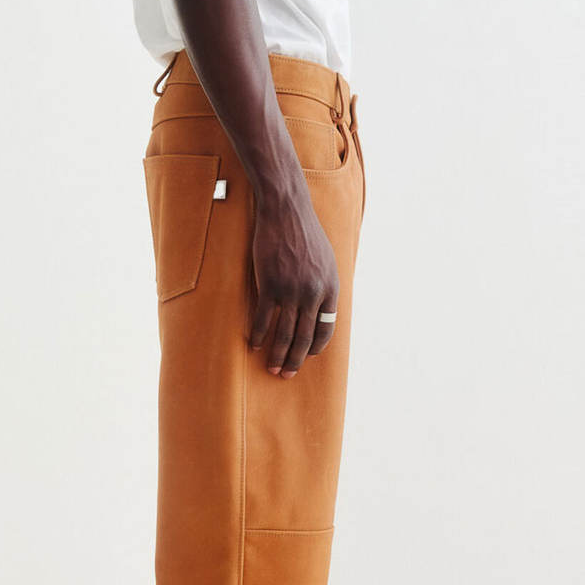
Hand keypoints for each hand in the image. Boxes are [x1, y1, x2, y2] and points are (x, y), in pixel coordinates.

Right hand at [249, 186, 338, 377]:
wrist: (286, 210)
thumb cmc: (305, 233)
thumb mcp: (326, 260)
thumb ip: (324, 285)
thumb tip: (322, 306)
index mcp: (330, 288)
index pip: (325, 329)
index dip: (315, 346)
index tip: (307, 356)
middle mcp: (313, 293)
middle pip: (304, 337)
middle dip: (295, 360)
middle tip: (286, 375)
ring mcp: (291, 290)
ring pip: (284, 333)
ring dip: (277, 354)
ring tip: (271, 368)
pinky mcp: (270, 284)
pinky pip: (264, 318)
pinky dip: (258, 334)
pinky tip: (253, 343)